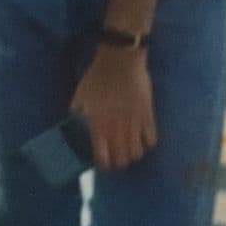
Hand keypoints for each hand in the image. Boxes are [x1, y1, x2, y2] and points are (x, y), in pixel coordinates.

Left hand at [70, 46, 155, 171]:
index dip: (103, 164)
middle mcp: (118, 131)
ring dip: (132, 154)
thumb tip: (74, 128)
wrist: (120, 61)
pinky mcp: (149, 117)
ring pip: (138, 154)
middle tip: (115, 155)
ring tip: (128, 147)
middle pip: (123, 160)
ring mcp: (135, 125)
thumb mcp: (80, 96)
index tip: (102, 161)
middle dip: (118, 161)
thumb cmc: (96, 77)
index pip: (104, 159)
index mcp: (99, 126)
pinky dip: (146, 143)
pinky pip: (152, 141)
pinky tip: (141, 137)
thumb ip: (76, 115)